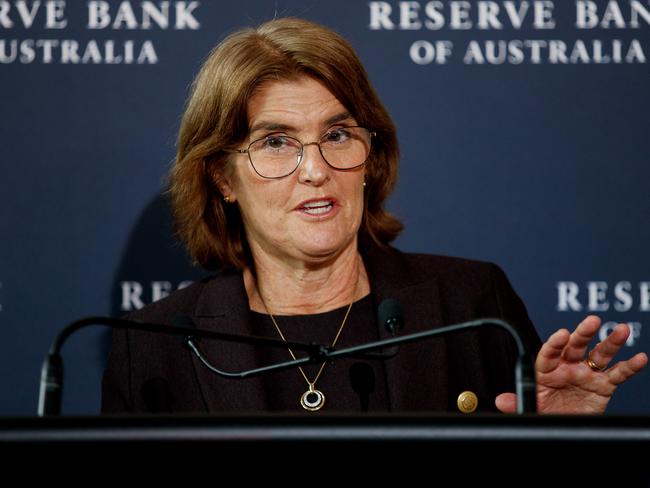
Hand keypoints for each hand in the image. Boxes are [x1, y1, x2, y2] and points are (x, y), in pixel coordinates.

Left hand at [495, 315, 647, 413]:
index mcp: (547, 370)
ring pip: (600, 354)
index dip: (555, 343)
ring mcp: (587, 374)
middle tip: (592, 320)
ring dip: (611, 342)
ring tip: (623, 329)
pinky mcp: (604, 386)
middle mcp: (568, 367)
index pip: (550, 353)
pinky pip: (617, 374)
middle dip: (584, 333)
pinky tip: (639, 357)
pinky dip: (629, 366)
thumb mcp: (531, 409)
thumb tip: (501, 401)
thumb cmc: (545, 412)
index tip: (561, 333)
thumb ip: (518, 403)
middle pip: (576, 346)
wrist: (562, 426)